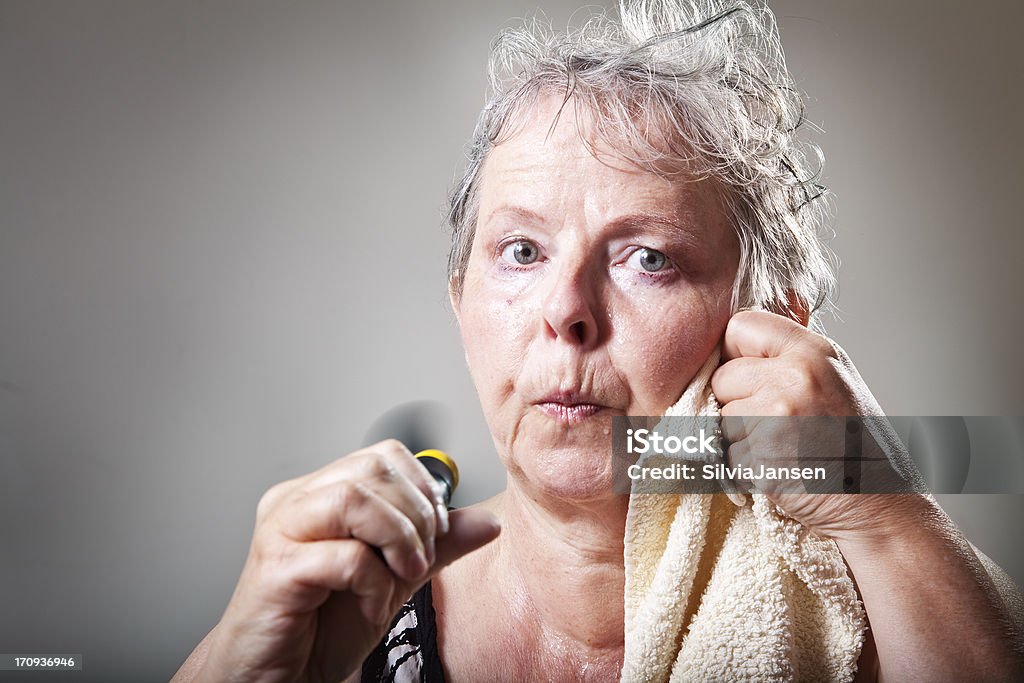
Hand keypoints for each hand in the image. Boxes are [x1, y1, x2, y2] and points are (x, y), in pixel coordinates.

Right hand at [195, 439, 499, 682]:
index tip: (438, 530)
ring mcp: (281, 530)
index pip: (382, 455)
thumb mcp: (394, 579)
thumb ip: (436, 548)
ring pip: (353, 499)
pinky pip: (343, 556)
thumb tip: (488, 521)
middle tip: (420, 560)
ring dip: (397, 539)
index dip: (422, 488)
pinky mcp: (276, 569)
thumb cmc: (322, 627)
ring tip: (404, 576)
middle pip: (371, 468)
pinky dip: (373, 584)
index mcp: (320, 494)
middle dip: (415, 515)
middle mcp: (296, 502)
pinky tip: (371, 607)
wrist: (278, 678)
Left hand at [711, 310, 917, 538]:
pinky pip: (725, 455)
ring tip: (779, 446)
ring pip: (719, 418)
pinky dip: (742, 466)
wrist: (876, 503)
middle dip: (733, 400)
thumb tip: (731, 342)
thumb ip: (786, 356)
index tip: (745, 372)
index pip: (740, 326)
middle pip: (721, 377)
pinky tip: (777, 467)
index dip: (733, 351)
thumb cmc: (850, 442)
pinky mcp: (761, 457)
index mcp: (813, 352)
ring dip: (737, 436)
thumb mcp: (832, 378)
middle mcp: (795, 379)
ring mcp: (776, 419)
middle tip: (771, 421)